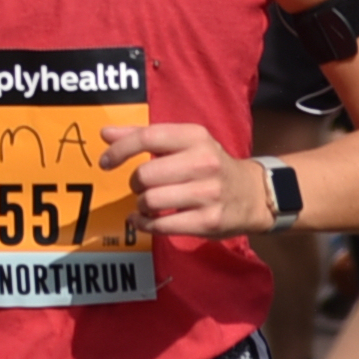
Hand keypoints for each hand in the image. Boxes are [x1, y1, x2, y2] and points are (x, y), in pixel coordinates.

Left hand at [105, 119, 261, 236]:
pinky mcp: (208, 221)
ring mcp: (208, 193)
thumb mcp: (186, 142)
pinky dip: (145, 224)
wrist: (253, 194)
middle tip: (141, 187)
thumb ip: (145, 136)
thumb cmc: (211, 165)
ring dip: (141, 205)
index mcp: (195, 137)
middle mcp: (204, 162)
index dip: (119, 150)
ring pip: (151, 201)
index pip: (147, 138)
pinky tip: (145, 220)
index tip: (105, 162)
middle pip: (144, 175)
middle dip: (135, 184)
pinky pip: (162, 225)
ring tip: (147, 203)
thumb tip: (105, 133)